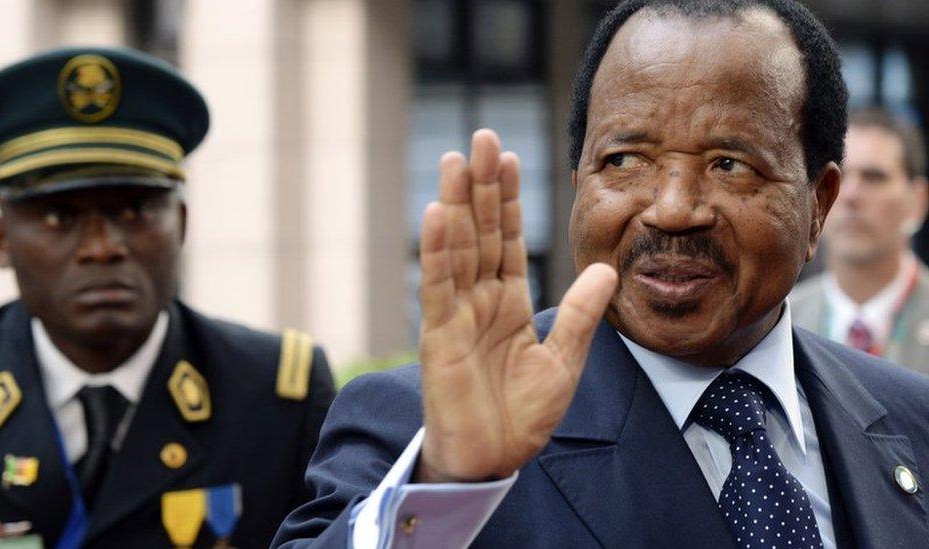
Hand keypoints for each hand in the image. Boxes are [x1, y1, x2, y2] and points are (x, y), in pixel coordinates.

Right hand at [417, 129, 616, 482]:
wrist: (492, 461)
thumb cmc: (522, 416)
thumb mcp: (565, 362)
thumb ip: (582, 314)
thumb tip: (607, 269)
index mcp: (508, 303)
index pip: (506, 240)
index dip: (507, 200)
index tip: (509, 158)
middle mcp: (480, 300)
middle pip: (479, 232)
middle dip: (481, 186)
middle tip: (481, 138)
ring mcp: (457, 315)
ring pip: (457, 249)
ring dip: (456, 203)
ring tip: (456, 159)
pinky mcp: (438, 337)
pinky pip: (439, 287)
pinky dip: (437, 251)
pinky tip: (437, 214)